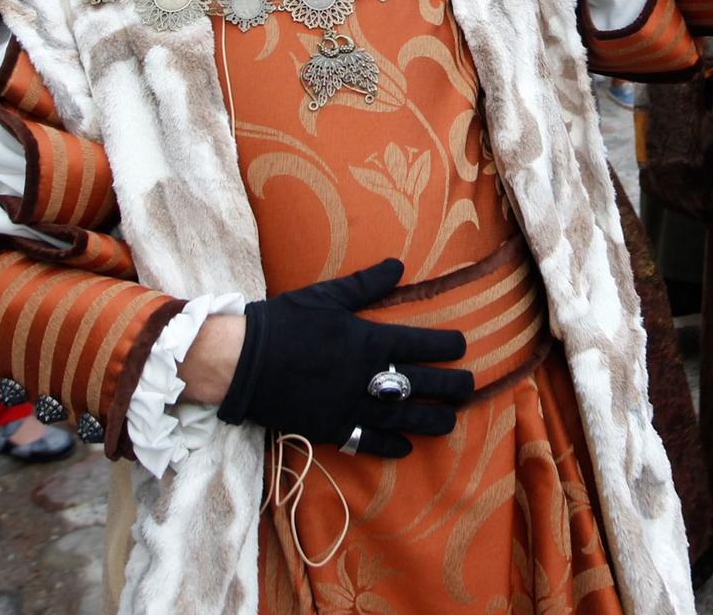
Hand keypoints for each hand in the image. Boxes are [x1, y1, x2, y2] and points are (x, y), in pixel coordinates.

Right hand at [216, 258, 472, 457]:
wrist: (243, 360)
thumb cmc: (286, 321)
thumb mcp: (328, 296)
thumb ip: (367, 284)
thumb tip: (399, 264)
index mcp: (369, 340)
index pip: (420, 344)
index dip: (446, 346)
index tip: (462, 347)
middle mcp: (367, 376)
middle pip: (421, 384)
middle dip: (450, 387)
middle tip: (469, 388)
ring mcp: (351, 405)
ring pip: (402, 417)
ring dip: (430, 420)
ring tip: (450, 422)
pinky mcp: (332, 427)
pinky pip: (368, 441)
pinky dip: (389, 446)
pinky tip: (406, 448)